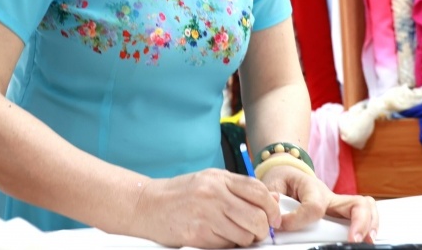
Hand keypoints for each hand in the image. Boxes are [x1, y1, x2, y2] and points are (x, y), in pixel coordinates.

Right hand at [131, 169, 281, 247]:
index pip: (259, 191)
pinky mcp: (197, 235)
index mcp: (219, 178)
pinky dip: (227, 245)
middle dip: (262, 229)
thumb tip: (273, 199)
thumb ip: (241, 188)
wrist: (147, 205)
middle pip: (256, 217)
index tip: (274, 218)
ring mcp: (205, 215)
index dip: (272, 208)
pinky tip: (217, 237)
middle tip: (258, 231)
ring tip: (233, 233)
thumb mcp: (211, 181)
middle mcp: (214, 194)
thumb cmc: (180, 192)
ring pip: (244, 236)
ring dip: (244, 240)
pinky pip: (226, 246)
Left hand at [259, 164, 378, 242]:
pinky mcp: (341, 213)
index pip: (314, 207)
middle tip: (354, 240)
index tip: (281, 224)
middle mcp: (331, 197)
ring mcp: (339, 205)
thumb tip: (275, 213)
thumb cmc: (284, 178)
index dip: (298, 219)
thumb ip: (271, 197)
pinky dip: (369, 226)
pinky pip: (362, 215)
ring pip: (365, 208)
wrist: (289, 171)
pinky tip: (366, 239)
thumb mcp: (272, 184)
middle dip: (359, 222)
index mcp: (312, 188)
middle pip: (356, 204)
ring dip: (369, 224)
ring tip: (365, 241)